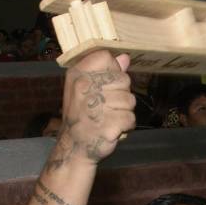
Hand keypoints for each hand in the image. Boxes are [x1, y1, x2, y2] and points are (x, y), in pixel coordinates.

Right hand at [56, 50, 135, 164]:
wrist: (75, 148)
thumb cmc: (83, 117)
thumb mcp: (87, 90)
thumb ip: (107, 72)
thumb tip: (125, 58)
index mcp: (78, 75)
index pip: (106, 57)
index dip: (112, 70)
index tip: (104, 85)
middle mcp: (84, 87)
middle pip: (124, 79)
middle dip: (121, 95)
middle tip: (106, 107)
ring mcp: (95, 106)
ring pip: (130, 100)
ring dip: (124, 112)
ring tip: (109, 118)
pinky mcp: (107, 124)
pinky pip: (130, 118)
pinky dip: (126, 126)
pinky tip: (113, 129)